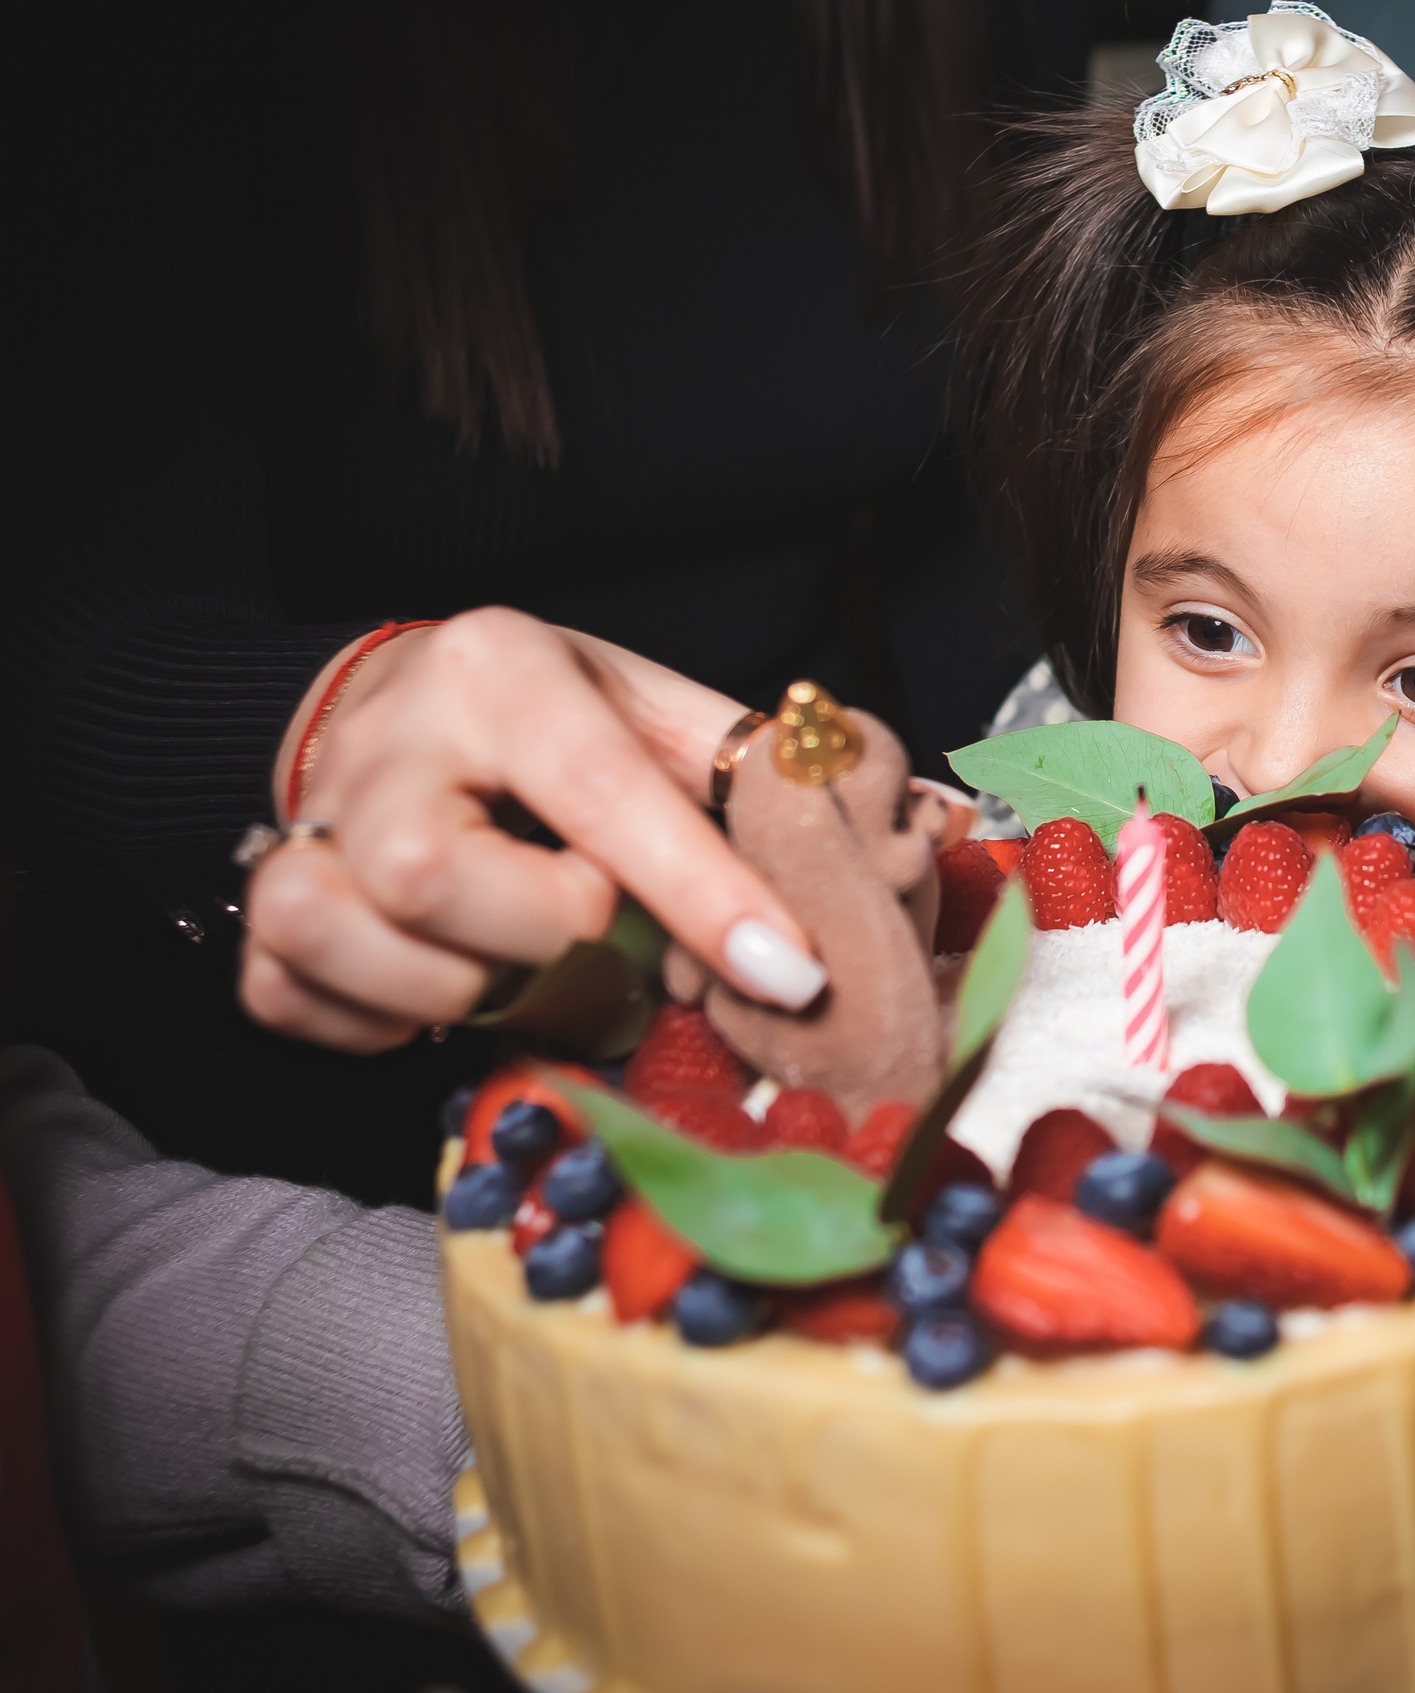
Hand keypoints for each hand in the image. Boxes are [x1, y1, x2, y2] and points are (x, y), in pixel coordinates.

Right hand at [240, 608, 825, 1051]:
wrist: (391, 705)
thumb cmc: (544, 716)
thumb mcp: (644, 703)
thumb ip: (740, 763)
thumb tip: (880, 818)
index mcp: (500, 671)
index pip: (605, 793)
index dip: (703, 895)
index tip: (789, 975)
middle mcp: (388, 740)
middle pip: (433, 877)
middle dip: (544, 935)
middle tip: (594, 930)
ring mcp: (304, 826)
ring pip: (342, 936)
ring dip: (455, 987)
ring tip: (513, 959)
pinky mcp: (256, 913)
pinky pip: (291, 999)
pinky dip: (377, 1022)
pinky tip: (434, 984)